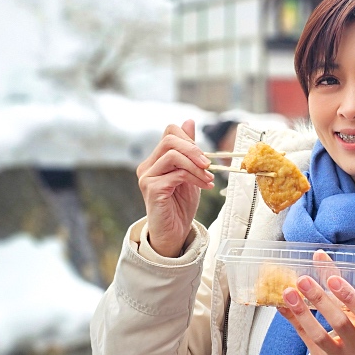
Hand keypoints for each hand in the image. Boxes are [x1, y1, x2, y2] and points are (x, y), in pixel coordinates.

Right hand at [136, 120, 214, 257]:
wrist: (174, 233)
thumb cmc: (181, 205)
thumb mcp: (190, 173)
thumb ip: (189, 150)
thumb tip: (189, 121)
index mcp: (155, 160)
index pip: (170, 132)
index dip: (190, 139)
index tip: (204, 157)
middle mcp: (147, 166)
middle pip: (170, 139)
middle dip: (194, 150)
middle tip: (208, 165)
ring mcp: (146, 176)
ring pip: (174, 155)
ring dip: (196, 166)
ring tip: (208, 178)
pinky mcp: (151, 188)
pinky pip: (177, 173)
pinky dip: (195, 178)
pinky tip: (204, 186)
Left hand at [277, 253, 354, 354]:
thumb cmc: (354, 331)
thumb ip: (339, 285)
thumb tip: (319, 256)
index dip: (350, 297)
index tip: (333, 279)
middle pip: (340, 323)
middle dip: (321, 300)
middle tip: (304, 280)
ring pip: (319, 335)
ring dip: (302, 312)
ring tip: (288, 293)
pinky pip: (305, 339)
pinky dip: (293, 321)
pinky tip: (283, 306)